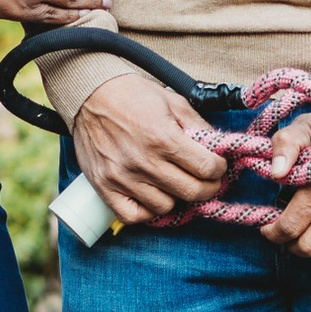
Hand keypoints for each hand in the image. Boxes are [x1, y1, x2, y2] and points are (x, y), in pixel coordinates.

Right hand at [72, 70, 228, 220]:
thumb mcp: (173, 101)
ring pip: (165, 207)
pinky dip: (146, 211)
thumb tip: (218, 148)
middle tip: (206, 181)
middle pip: (191, 192)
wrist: (90, 95)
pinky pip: (133, 216)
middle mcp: (144, 162)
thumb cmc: (132, 96)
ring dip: (175, 197)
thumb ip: (198, 126)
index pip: (206, 168)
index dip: (219, 169)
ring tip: (173, 183)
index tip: (217, 166)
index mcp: (164, 138)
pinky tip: (151, 196)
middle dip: (208, 187)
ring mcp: (122, 178)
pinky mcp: (105, 187)